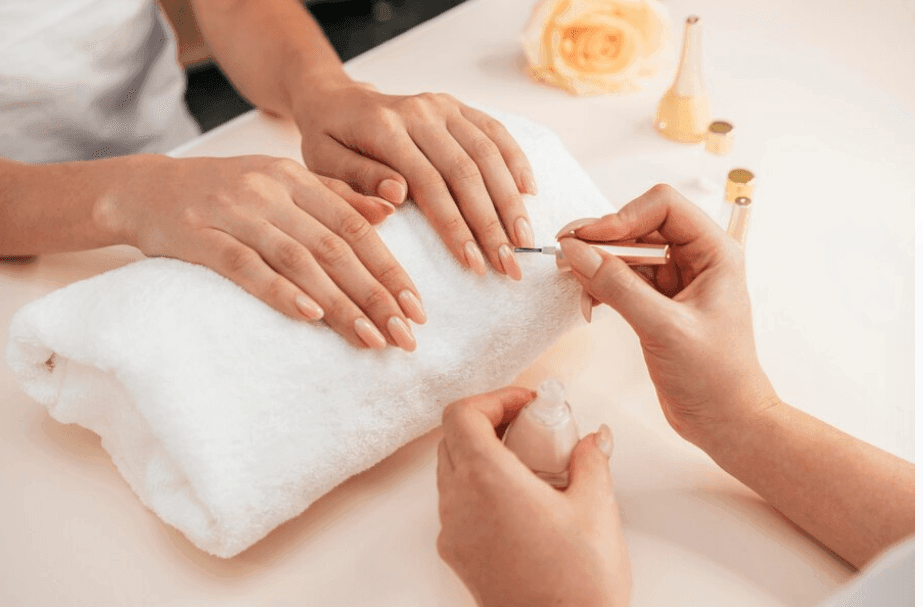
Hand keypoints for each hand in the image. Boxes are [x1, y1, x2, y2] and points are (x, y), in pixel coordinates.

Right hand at [105, 154, 425, 350]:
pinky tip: (311, 316)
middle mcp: (271, 192)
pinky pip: (246, 265)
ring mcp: (234, 212)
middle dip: (375, 294)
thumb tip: (390, 212)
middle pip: (335, 247)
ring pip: (299, 260)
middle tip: (405, 335)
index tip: (417, 308)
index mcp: (296, 179)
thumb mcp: (281, 183)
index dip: (390, 269)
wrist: (145, 187)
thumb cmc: (224, 191)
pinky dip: (280, 291)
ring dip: (340, 303)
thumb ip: (335, 196)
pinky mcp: (200, 236)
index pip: (356, 228)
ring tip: (371, 339)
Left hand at [294, 81, 536, 280]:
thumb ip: (358, 182)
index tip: (475, 265)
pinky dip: (515, 161)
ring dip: (510, 201)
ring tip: (524, 242)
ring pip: (488, 154)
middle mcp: (420, 112)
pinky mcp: (456, 106)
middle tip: (510, 265)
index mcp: (384, 128)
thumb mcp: (323, 166)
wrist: (335, 99)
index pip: (429, 184)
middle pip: (467, 171)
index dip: (456, 227)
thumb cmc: (327, 141)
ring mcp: (442, 106)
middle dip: (493, 224)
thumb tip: (398, 197)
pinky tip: (529, 193)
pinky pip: (495, 131)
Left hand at [437, 387, 630, 606]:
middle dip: (491, 422)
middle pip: (453, 438)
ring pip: (452, 470)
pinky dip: (480, 487)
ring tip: (533, 465)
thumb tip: (592, 439)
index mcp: (487, 481)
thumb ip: (591, 460)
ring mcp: (453, 531)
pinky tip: (523, 501)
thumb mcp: (596, 508)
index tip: (527, 405)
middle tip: (533, 428)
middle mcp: (459, 503)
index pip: (461, 414)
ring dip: (484, 454)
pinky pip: (458, 504)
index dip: (494, 398)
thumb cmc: (579, 585)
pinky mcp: (458, 555)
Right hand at [557, 185, 778, 447]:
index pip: (663, 206)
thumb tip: (576, 252)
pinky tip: (587, 303)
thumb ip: (618, 286)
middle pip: (640, 225)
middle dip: (602, 238)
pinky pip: (622, 280)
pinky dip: (601, 286)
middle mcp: (697, 259)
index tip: (588, 239)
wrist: (725, 422)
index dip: (622, 216)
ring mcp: (676, 281)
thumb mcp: (663, 328)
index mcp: (715, 252)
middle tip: (565, 253)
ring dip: (597, 263)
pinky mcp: (658, 303)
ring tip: (571, 279)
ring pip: (627, 253)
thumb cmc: (714, 377)